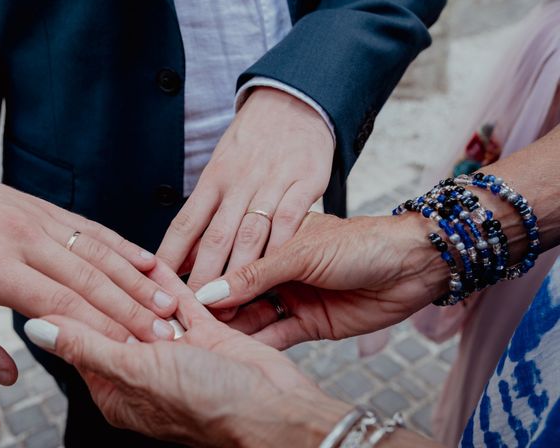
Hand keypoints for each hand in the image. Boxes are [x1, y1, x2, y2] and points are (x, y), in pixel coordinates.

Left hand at [0, 177, 177, 384]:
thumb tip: (8, 375)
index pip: (59, 302)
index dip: (99, 329)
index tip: (130, 350)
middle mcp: (24, 239)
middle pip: (89, 278)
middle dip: (131, 309)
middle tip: (163, 332)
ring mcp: (40, 220)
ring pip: (100, 252)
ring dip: (137, 279)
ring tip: (168, 302)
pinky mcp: (49, 209)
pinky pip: (94, 228)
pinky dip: (124, 246)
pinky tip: (149, 261)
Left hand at [24, 262, 350, 446]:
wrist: (275, 410)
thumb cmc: (210, 405)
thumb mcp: (139, 373)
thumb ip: (87, 346)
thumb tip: (35, 329)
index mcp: (120, 389)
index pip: (83, 340)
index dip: (68, 306)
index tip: (52, 271)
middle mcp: (146, 370)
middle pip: (115, 320)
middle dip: (101, 287)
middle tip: (81, 248)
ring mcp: (178, 351)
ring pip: (147, 307)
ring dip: (135, 280)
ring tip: (114, 246)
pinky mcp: (207, 334)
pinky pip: (181, 301)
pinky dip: (167, 282)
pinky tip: (154, 259)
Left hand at [158, 87, 333, 296]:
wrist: (294, 101)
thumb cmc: (253, 143)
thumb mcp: (222, 169)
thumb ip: (205, 213)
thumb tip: (178, 257)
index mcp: (214, 178)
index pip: (185, 223)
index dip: (169, 257)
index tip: (156, 287)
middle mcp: (239, 181)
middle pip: (215, 236)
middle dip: (201, 276)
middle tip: (191, 312)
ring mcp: (273, 181)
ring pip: (251, 233)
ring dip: (237, 273)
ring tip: (227, 307)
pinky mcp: (306, 181)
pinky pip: (290, 220)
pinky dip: (279, 249)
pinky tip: (272, 276)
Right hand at [193, 212, 449, 348]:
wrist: (413, 267)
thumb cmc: (362, 243)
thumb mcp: (302, 252)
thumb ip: (256, 274)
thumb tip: (212, 290)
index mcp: (276, 238)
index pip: (232, 257)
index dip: (207, 273)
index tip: (178, 288)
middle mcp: (281, 268)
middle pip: (239, 290)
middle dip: (216, 305)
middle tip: (186, 322)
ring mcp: (294, 296)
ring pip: (254, 314)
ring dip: (233, 328)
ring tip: (205, 340)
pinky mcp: (309, 322)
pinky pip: (276, 334)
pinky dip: (259, 343)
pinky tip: (238, 351)